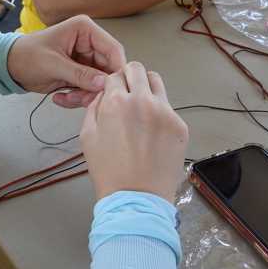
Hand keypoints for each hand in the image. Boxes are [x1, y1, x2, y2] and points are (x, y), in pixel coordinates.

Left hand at [6, 15, 126, 108]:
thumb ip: (80, 74)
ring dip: (84, 95)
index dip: (116, 69)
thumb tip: (103, 83)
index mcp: (84, 30)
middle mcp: (89, 44)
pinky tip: (60, 97)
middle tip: (81, 99)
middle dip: (95, 88)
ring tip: (65, 98)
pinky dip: (77, 98)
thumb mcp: (53, 64)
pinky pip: (88, 90)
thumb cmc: (27, 55)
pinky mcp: (80, 74)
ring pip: (99, 83)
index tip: (114, 89)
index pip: (112, 49)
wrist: (10, 67)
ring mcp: (85, 60)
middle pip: (108, 69)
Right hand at [80, 62, 188, 201]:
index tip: (112, 93)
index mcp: (117, 102)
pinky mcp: (180, 125)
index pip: (115, 75)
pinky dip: (159, 112)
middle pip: (138, 69)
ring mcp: (165, 112)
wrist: (136, 199)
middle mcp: (143, 101)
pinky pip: (168, 107)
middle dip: (129, 77)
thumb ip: (94, 108)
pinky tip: (153, 131)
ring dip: (147, 88)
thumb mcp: (87, 137)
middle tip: (127, 94)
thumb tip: (103, 95)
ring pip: (157, 82)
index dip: (111, 84)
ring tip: (142, 108)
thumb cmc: (108, 171)